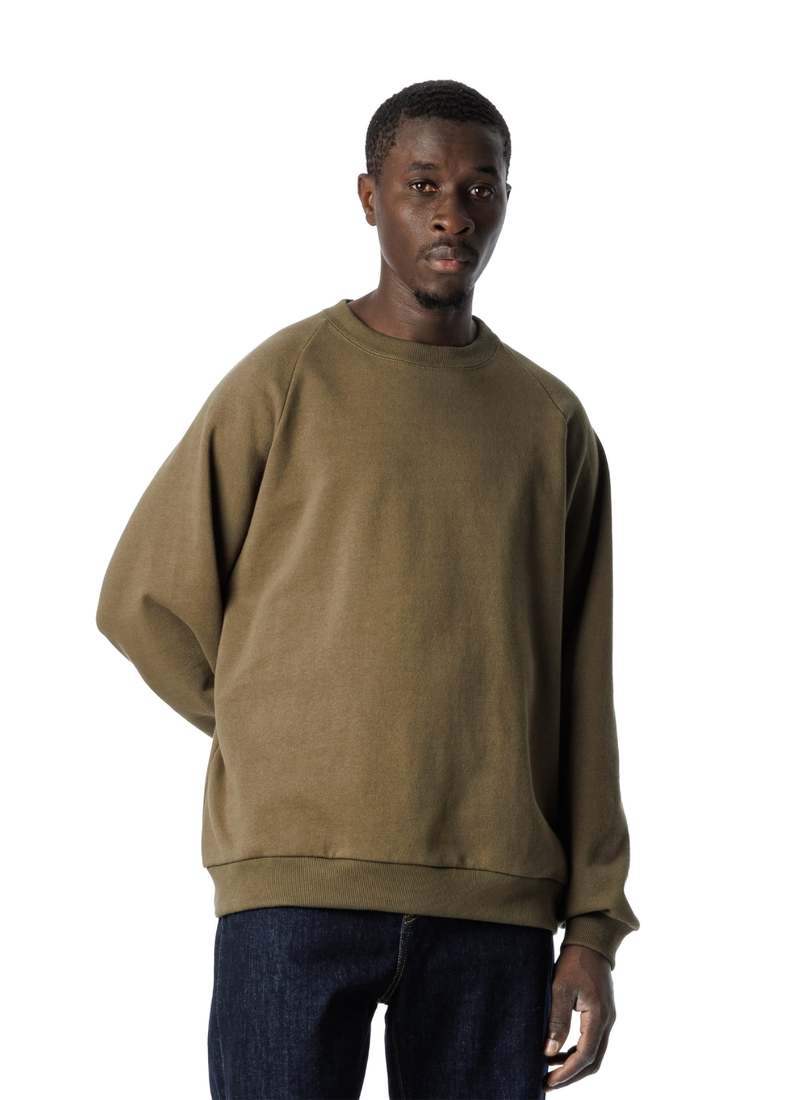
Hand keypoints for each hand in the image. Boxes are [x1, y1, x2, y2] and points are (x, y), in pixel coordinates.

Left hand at [543, 944, 616, 1089]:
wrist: (590, 943)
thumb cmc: (574, 962)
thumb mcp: (561, 988)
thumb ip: (557, 1020)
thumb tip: (549, 1051)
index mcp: (599, 1016)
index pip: (584, 1056)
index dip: (567, 1072)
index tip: (548, 1081)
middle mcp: (607, 1021)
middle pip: (593, 1061)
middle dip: (571, 1075)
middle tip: (549, 1083)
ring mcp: (606, 1018)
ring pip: (594, 1053)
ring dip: (574, 1064)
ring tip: (550, 1069)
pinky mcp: (602, 1014)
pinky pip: (592, 1041)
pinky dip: (577, 1051)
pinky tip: (559, 1050)